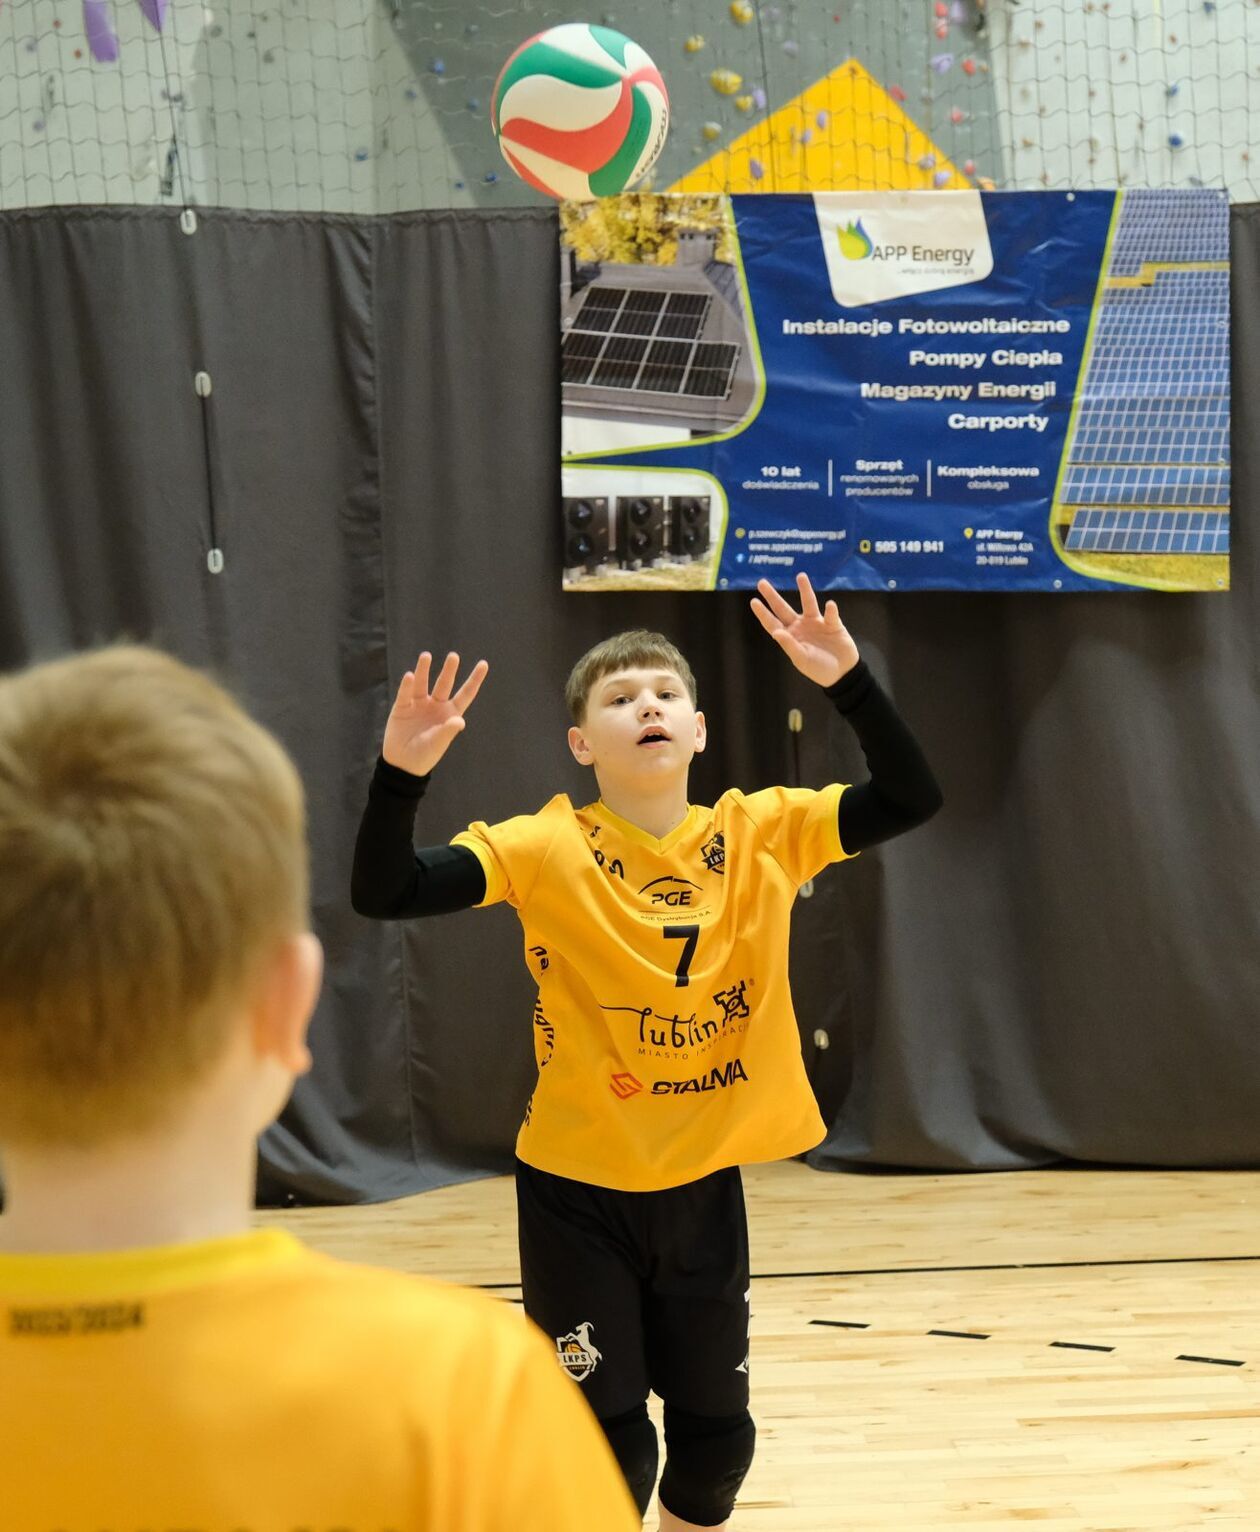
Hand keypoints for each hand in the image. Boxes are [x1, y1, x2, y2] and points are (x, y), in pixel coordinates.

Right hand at [382, 652, 488, 776]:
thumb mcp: (438, 744)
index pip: (465, 693)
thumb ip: (448, 731)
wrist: (402, 764)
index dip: (474, 679)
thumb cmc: (424, 755)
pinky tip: (409, 676)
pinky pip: (405, 693)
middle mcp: (436, 705)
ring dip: (423, 669)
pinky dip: (407, 685)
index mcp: (450, 713)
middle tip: (453, 656)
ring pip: (422, 683)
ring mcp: (419, 704)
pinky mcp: (402, 707)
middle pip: (444, 684)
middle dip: (449, 670)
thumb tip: (460, 721)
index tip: (484, 664)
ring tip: (426, 656)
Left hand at [749, 573, 858, 686]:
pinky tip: (830, 606)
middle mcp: (800, 627)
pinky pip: (830, 614)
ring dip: (805, 590)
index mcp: (790, 636)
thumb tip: (775, 632)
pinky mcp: (833, 623)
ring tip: (801, 576)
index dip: (763, 613)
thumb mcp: (802, 659)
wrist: (843, 673)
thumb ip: (790, 645)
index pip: (773, 623)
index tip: (754, 601)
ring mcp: (816, 623)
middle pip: (783, 609)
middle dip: (773, 596)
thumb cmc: (819, 669)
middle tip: (761, 583)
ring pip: (808, 603)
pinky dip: (831, 610)